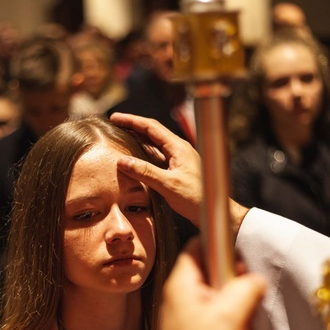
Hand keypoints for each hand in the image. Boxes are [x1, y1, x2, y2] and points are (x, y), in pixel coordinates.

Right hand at [110, 112, 248, 232]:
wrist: (214, 212)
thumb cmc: (197, 199)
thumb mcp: (168, 185)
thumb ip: (145, 172)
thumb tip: (123, 161)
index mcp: (179, 147)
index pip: (151, 127)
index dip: (132, 121)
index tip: (115, 117)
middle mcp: (179, 150)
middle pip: (152, 132)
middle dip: (133, 126)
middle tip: (115, 124)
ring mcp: (179, 159)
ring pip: (154, 144)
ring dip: (138, 139)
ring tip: (121, 136)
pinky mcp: (177, 169)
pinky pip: (157, 156)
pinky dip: (144, 153)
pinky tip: (135, 157)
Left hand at [156, 238, 264, 329]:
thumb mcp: (231, 312)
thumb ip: (248, 286)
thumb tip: (256, 279)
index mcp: (181, 285)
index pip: (197, 247)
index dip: (220, 247)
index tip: (238, 260)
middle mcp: (183, 299)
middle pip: (219, 278)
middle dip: (239, 294)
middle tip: (244, 309)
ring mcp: (192, 321)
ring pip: (227, 305)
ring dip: (242, 321)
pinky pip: (227, 328)